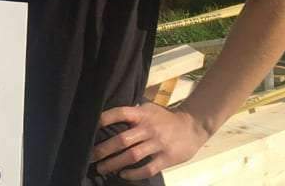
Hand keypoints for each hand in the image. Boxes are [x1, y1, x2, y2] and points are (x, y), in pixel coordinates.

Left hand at [91, 102, 210, 180]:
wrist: (193, 127)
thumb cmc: (165, 118)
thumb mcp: (149, 109)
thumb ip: (133, 113)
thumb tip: (108, 118)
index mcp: (143, 114)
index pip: (121, 113)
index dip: (105, 118)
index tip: (91, 126)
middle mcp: (149, 128)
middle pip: (122, 139)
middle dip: (104, 150)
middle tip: (90, 156)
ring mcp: (158, 144)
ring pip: (132, 156)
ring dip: (114, 164)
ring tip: (102, 168)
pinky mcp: (167, 158)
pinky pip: (147, 168)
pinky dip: (134, 173)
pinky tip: (123, 175)